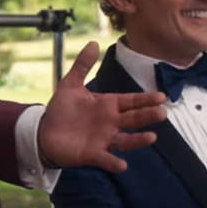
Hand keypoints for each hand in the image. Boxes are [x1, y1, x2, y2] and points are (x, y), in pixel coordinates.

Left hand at [37, 41, 165, 172]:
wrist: (44, 132)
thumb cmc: (61, 110)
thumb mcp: (70, 85)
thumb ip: (82, 65)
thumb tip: (93, 43)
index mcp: (107, 105)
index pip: (130, 101)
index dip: (145, 99)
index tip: (161, 96)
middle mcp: (109, 123)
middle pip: (133, 119)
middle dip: (147, 116)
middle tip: (162, 112)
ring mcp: (103, 139)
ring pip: (125, 140)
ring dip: (138, 140)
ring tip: (151, 137)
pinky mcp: (92, 154)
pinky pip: (106, 159)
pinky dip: (114, 162)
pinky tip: (122, 164)